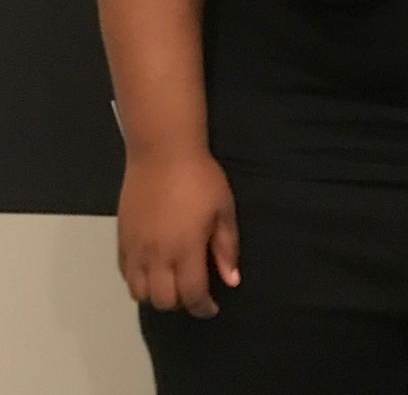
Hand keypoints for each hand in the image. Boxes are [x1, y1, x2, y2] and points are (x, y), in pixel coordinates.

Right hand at [117, 149, 239, 317]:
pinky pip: (126, 276)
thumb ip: (226, 248)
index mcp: (185, 250)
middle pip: (163, 301)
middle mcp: (156, 257)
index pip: (192, 294)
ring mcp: (135, 250)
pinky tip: (153, 271)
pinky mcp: (121, 241)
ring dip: (158, 296)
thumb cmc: (200, 179)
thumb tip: (231, 280)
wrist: (162, 154)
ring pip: (140, 294)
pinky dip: (139, 282)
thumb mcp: (223, 210)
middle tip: (195, 290)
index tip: (212, 307)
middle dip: (181, 303)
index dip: (203, 307)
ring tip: (173, 282)